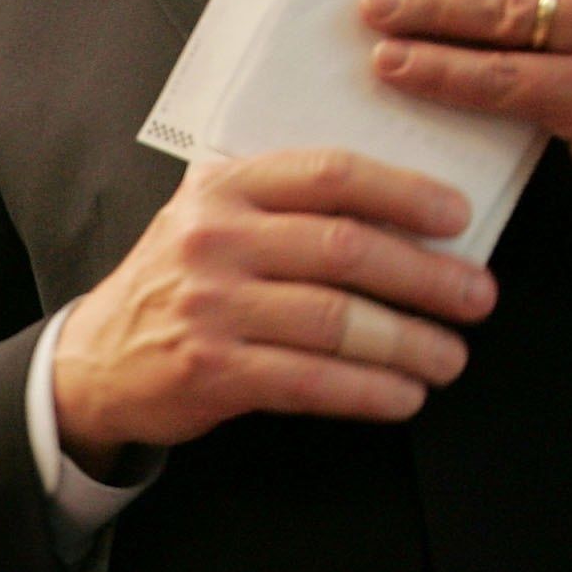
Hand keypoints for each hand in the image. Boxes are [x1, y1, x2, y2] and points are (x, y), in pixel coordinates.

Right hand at [49, 151, 497, 476]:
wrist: (95, 360)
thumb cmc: (176, 286)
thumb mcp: (213, 219)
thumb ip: (285, 205)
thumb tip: (403, 216)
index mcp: (224, 189)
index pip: (330, 175)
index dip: (405, 194)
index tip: (458, 218)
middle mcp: (214, 240)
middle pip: (345, 250)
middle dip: (425, 277)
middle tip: (476, 296)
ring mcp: (209, 307)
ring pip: (335, 321)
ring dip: (408, 343)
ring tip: (450, 356)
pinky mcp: (210, 370)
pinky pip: (309, 380)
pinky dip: (366, 391)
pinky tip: (402, 396)